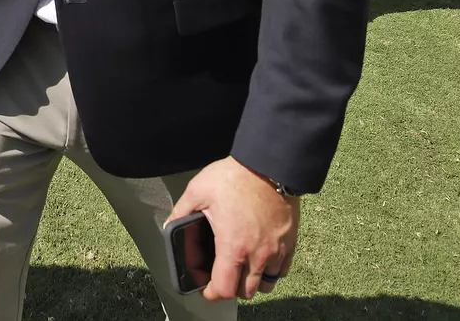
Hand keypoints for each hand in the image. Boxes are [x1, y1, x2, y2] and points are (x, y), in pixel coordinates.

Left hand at [167, 156, 299, 300]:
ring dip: (251, 281)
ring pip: (265, 284)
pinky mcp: (290, 243)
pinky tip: (259, 257)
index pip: (225, 289)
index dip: (212, 293)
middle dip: (231, 287)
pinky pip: (282, 270)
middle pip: (245, 291)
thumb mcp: (198, 191)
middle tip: (221, 275)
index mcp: (233, 246)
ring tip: (241, 267)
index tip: (206, 288)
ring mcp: (276, 251)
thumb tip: (169, 227)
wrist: (268, 165)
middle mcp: (257, 255)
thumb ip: (181, 212)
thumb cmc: (234, 177)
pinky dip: (270, 271)